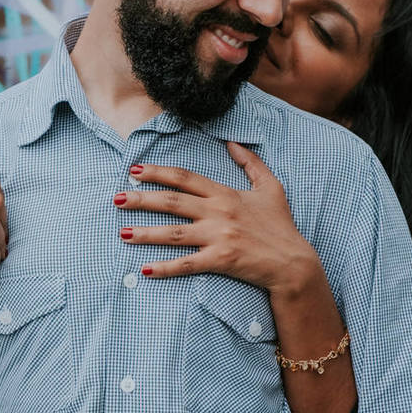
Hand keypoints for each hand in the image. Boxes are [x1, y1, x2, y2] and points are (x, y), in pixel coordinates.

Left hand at [115, 141, 320, 297]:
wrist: (295, 264)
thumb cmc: (282, 227)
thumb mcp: (271, 188)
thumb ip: (251, 163)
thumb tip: (232, 142)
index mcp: (225, 194)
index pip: (185, 178)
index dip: (158, 173)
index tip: (134, 170)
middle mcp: (219, 212)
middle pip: (172, 203)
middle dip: (141, 199)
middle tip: (116, 198)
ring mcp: (219, 237)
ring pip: (174, 233)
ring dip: (145, 233)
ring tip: (122, 232)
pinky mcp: (222, 260)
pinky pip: (188, 264)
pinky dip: (165, 268)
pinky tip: (145, 269)